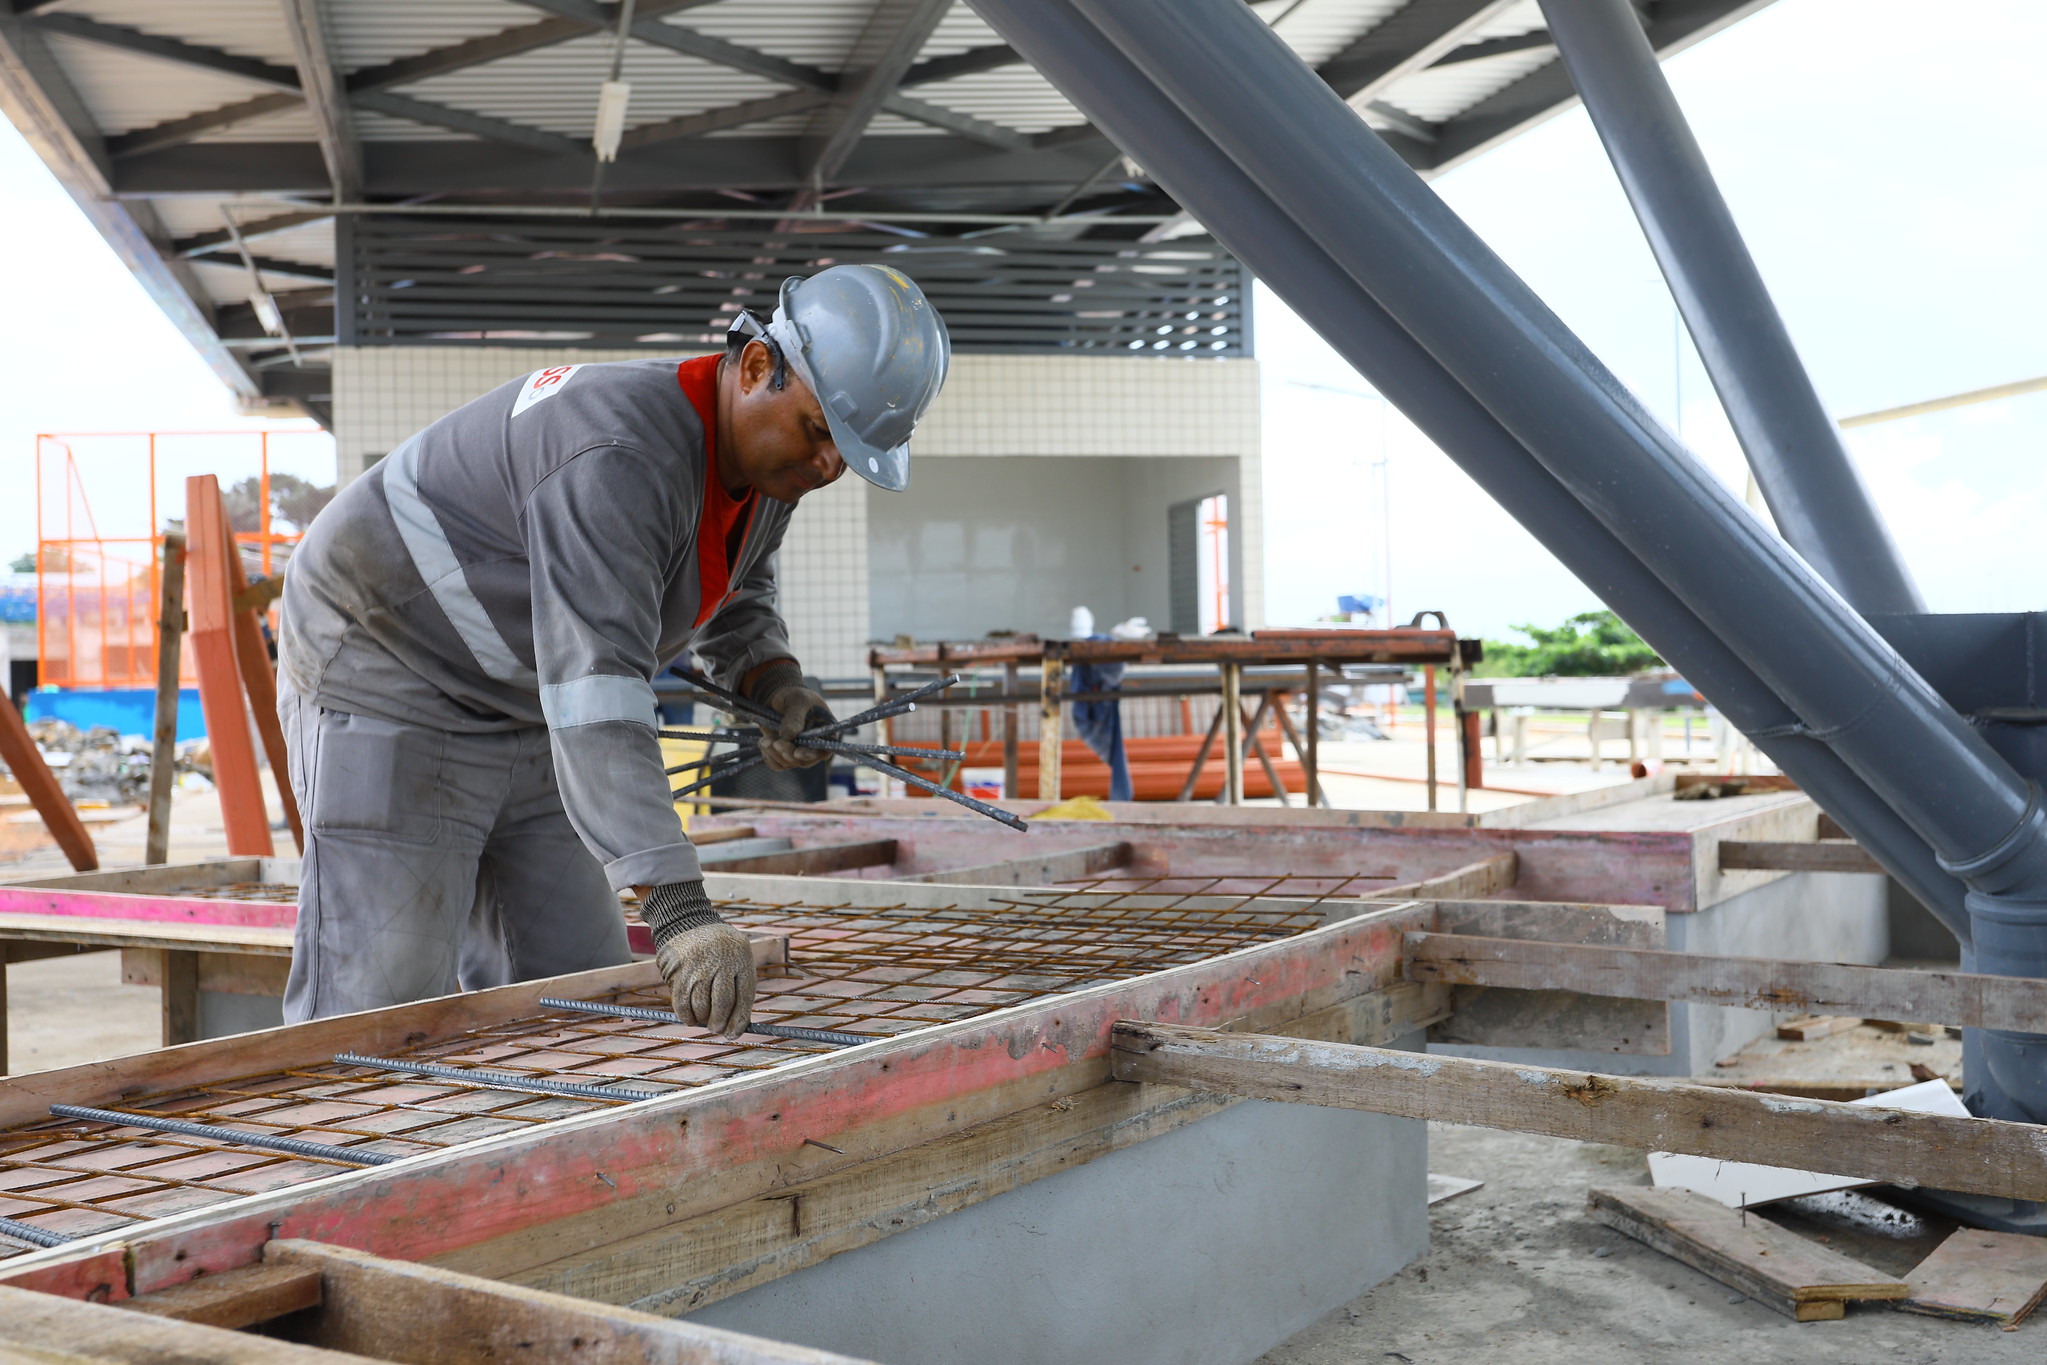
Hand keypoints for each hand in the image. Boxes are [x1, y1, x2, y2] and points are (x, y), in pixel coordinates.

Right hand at [655, 921, 756, 1037]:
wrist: (689, 922)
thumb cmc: (720, 950)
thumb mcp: (738, 959)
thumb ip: (738, 988)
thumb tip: (734, 1027)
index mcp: (741, 960)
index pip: (744, 998)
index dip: (739, 1021)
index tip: (732, 1034)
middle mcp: (720, 963)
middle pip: (722, 1004)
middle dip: (719, 1023)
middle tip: (716, 1029)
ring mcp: (698, 966)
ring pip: (700, 1006)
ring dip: (702, 1020)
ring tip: (704, 1020)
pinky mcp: (678, 970)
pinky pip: (681, 1003)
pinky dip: (686, 1016)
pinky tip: (690, 1018)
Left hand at [749, 660, 832, 770]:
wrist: (778, 698)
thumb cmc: (795, 696)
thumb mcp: (798, 700)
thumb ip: (795, 717)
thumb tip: (789, 736)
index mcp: (826, 734)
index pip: (823, 751)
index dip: (811, 754)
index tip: (797, 752)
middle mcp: (814, 747)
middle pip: (804, 761)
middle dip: (788, 753)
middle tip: (776, 743)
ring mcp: (798, 752)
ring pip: (788, 763)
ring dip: (775, 753)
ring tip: (764, 740)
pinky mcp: (784, 754)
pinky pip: (777, 764)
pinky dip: (769, 756)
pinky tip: (764, 743)